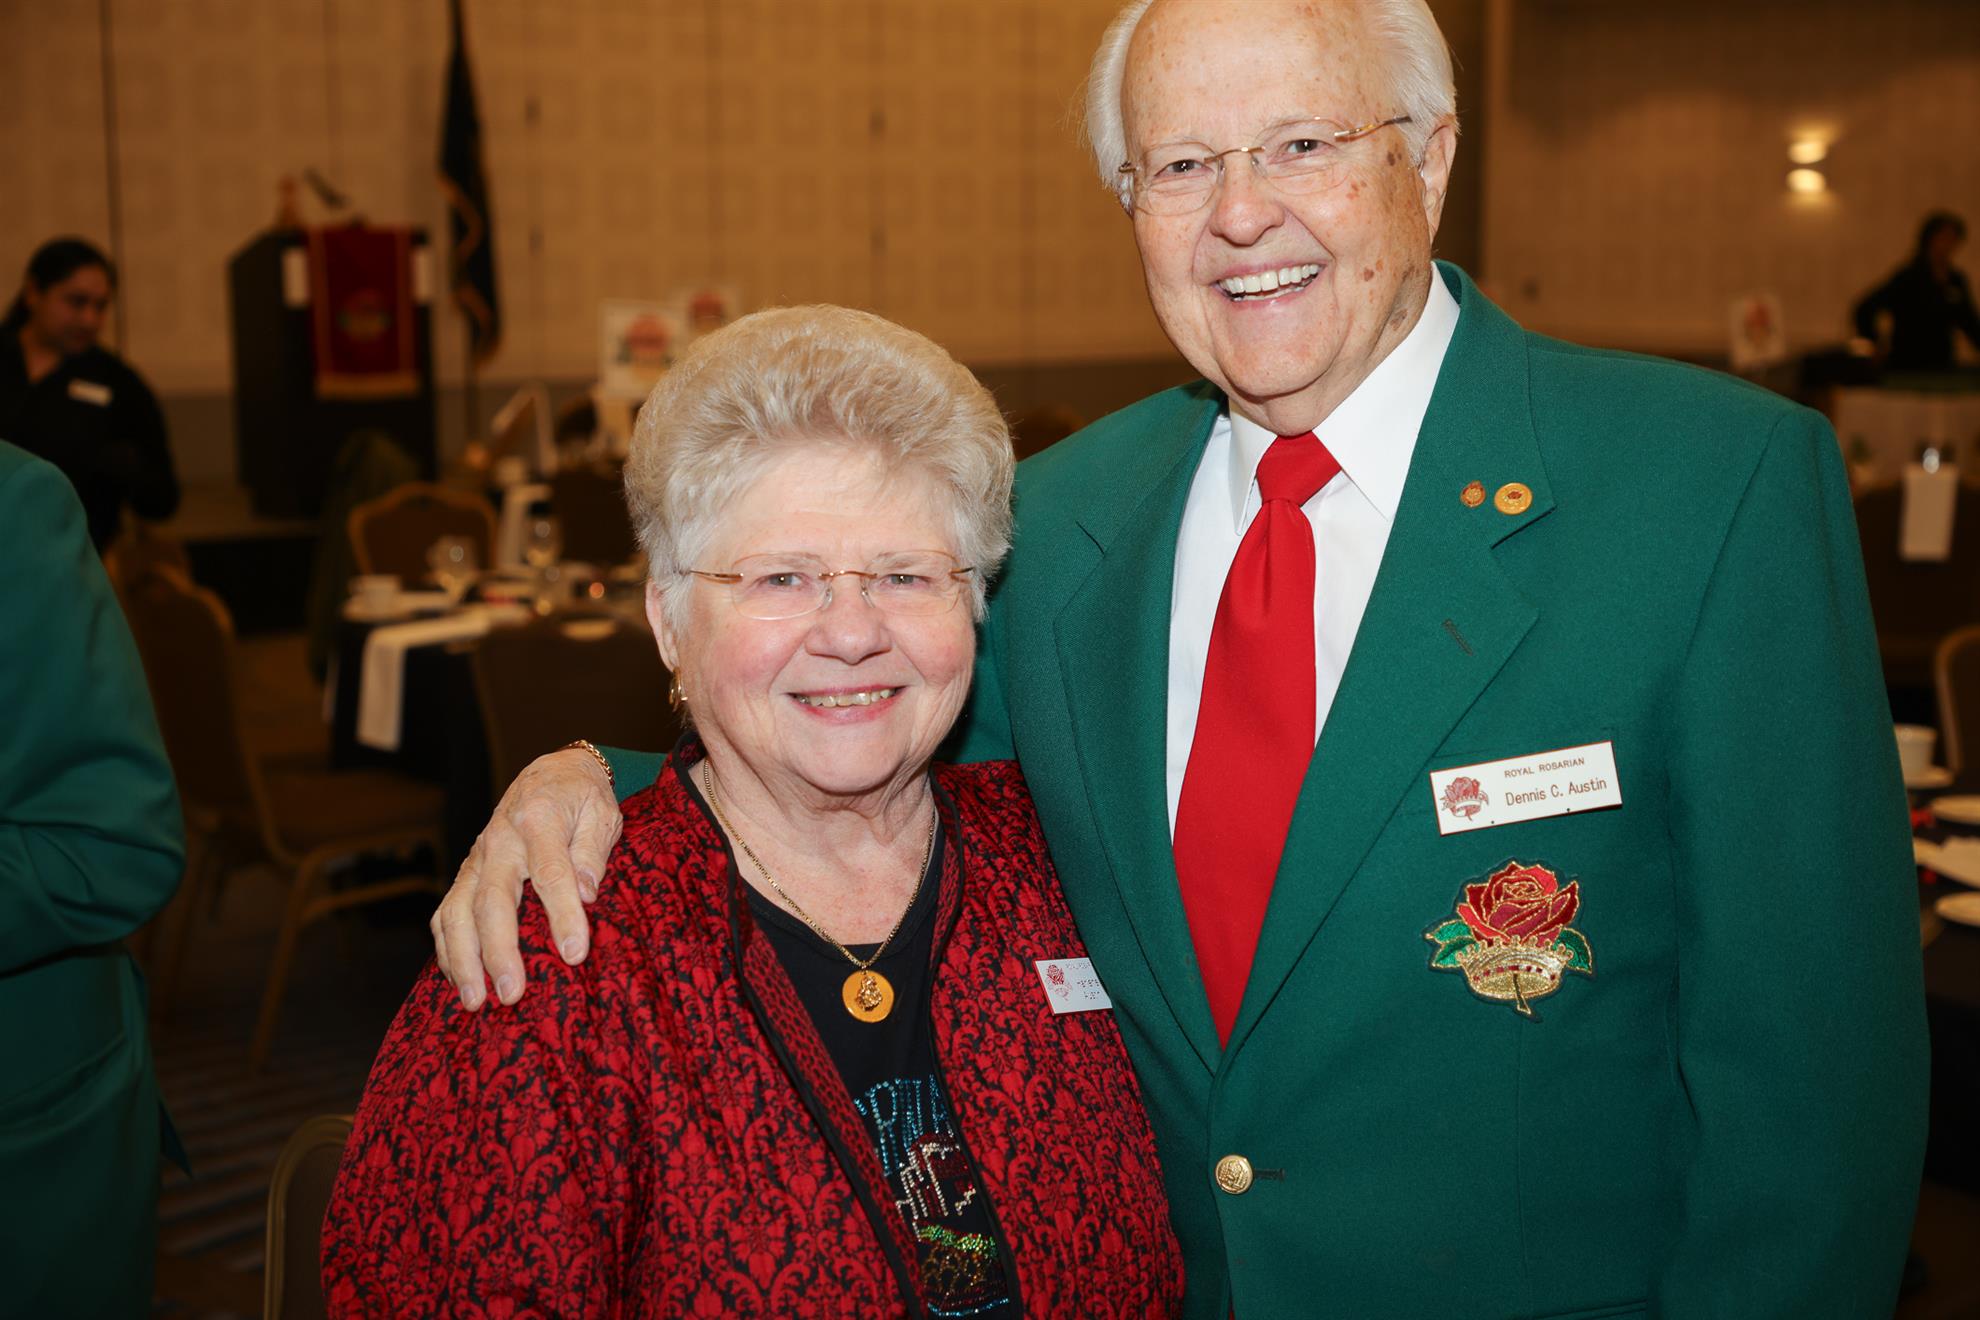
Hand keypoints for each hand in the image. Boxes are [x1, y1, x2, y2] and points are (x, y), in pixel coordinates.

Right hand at [431, 748, 621, 1008]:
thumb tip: (586, 893)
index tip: (575, 954)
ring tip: (476, 1001)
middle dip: (499, 951)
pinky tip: (461, 981)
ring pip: (456, 912)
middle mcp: (499, 840)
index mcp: (538, 820)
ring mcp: (477, 859)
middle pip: (491, 901)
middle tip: (512, 994)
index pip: (550, 873)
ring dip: (463, 959)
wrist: (551, 774)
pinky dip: (448, 950)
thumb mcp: (603, 813)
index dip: (563, 916)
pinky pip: (446, 914)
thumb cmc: (582, 797)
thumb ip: (593, 852)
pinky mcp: (468, 874)